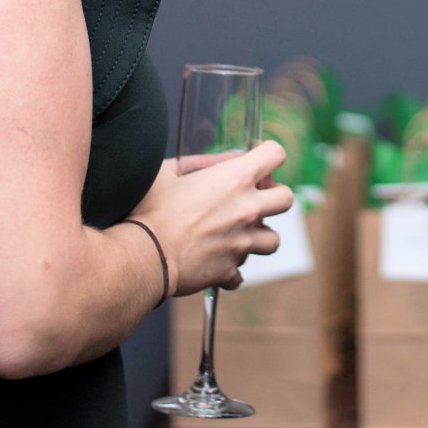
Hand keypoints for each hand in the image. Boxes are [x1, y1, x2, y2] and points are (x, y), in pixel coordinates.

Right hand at [131, 140, 290, 294]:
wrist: (142, 255)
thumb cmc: (148, 209)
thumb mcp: (167, 171)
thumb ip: (198, 162)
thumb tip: (221, 162)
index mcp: (235, 179)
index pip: (275, 155)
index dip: (268, 154)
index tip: (256, 159)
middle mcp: (246, 210)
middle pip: (286, 199)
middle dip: (274, 196)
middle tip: (252, 199)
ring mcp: (241, 243)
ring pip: (273, 240)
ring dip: (259, 236)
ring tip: (238, 234)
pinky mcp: (229, 270)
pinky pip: (240, 273)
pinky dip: (231, 269)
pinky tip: (214, 263)